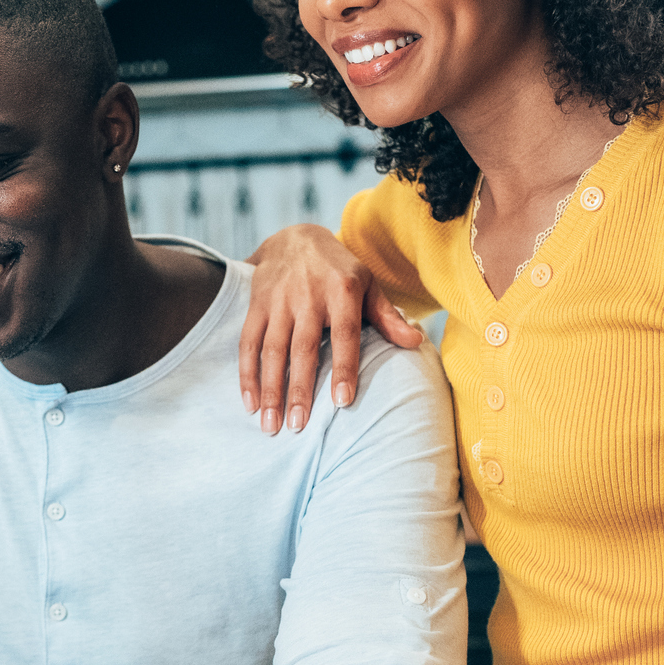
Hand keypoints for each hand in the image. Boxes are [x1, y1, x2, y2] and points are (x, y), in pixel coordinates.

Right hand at [240, 225, 423, 434]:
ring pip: (272, 350)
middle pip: (303, 348)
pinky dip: (246, 374)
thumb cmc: (338, 270)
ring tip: (271, 425)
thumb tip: (416, 342)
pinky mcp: (256, 306)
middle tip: (297, 426)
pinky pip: (248, 343)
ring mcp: (278, 301)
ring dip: (270, 389)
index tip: (342, 402)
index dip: (344, 367)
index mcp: (341, 290)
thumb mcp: (367, 284)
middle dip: (298, 389)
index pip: (345, 334)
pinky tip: (250, 403)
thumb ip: (388, 316)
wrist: (294, 238)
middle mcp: (308, 296)